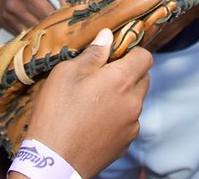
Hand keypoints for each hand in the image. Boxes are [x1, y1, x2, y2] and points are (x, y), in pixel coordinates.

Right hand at [0, 0, 77, 31]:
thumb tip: (75, 11)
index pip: (49, 16)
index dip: (60, 20)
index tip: (69, 23)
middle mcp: (14, 5)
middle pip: (39, 27)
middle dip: (52, 28)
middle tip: (63, 28)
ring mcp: (7, 15)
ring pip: (30, 33)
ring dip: (41, 32)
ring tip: (51, 27)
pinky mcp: (2, 20)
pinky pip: (21, 33)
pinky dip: (31, 32)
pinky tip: (37, 25)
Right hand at [25, 28, 151, 178]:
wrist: (53, 162)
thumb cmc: (56, 115)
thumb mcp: (66, 74)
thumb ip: (92, 54)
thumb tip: (107, 36)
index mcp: (120, 81)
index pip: (145, 57)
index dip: (132, 52)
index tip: (115, 55)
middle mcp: (132, 102)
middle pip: (143, 78)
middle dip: (127, 73)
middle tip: (101, 77)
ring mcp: (131, 125)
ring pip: (135, 101)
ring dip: (122, 96)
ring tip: (94, 102)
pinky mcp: (125, 143)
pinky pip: (128, 121)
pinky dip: (118, 117)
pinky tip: (95, 121)